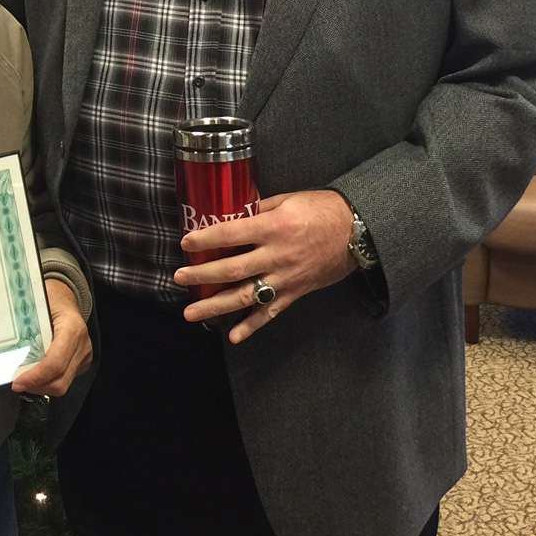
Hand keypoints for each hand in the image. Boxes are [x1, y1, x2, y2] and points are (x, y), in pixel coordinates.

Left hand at [12, 279, 92, 397]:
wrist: (66, 296)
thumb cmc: (50, 297)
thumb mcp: (36, 306)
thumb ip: (26, 328)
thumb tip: (4, 350)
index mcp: (71, 328)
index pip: (54, 363)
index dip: (35, 377)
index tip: (17, 382)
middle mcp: (82, 344)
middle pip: (60, 380)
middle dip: (37, 386)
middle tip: (18, 383)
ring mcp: (84, 355)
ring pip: (63, 384)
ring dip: (41, 386)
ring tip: (25, 378)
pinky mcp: (83, 362)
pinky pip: (65, 379)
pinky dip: (48, 380)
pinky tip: (36, 373)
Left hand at [174, 191, 356, 343]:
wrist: (356, 231)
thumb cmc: (321, 209)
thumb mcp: (287, 200)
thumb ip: (258, 210)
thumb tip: (231, 215)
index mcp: (273, 227)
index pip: (231, 233)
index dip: (206, 239)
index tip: (186, 242)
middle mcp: (277, 255)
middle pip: (233, 269)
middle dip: (203, 275)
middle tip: (179, 277)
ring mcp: (286, 278)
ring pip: (246, 295)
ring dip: (216, 306)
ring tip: (191, 313)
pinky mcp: (295, 292)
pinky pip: (271, 312)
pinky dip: (252, 325)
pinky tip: (233, 336)